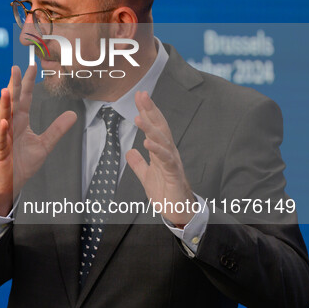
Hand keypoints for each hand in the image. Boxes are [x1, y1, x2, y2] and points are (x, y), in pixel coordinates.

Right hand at [0, 64, 76, 216]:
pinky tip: (4, 121)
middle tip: (15, 69)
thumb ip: (57, 130)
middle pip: (12, 102)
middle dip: (14, 86)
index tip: (32, 67)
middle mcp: (10, 125)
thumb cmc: (22, 164)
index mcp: (20, 121)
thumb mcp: (44, 145)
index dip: (28, 83)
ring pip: (3, 117)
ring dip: (4, 104)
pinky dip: (1, 131)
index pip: (24, 98)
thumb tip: (73, 115)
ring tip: (7, 90)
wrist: (10, 184)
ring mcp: (3, 137)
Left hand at [125, 91, 194, 226]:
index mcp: (162, 151)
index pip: (154, 127)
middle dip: (151, 110)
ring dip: (151, 128)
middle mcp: (169, 153)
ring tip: (139, 117)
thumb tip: (130, 151)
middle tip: (142, 95)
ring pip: (162, 141)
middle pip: (160, 127)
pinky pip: (166, 160)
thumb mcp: (147, 176)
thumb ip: (139, 163)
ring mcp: (172, 162)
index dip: (147, 111)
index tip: (140, 96)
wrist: (179, 212)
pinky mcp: (174, 175)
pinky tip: (147, 142)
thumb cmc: (166, 193)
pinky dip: (157, 150)